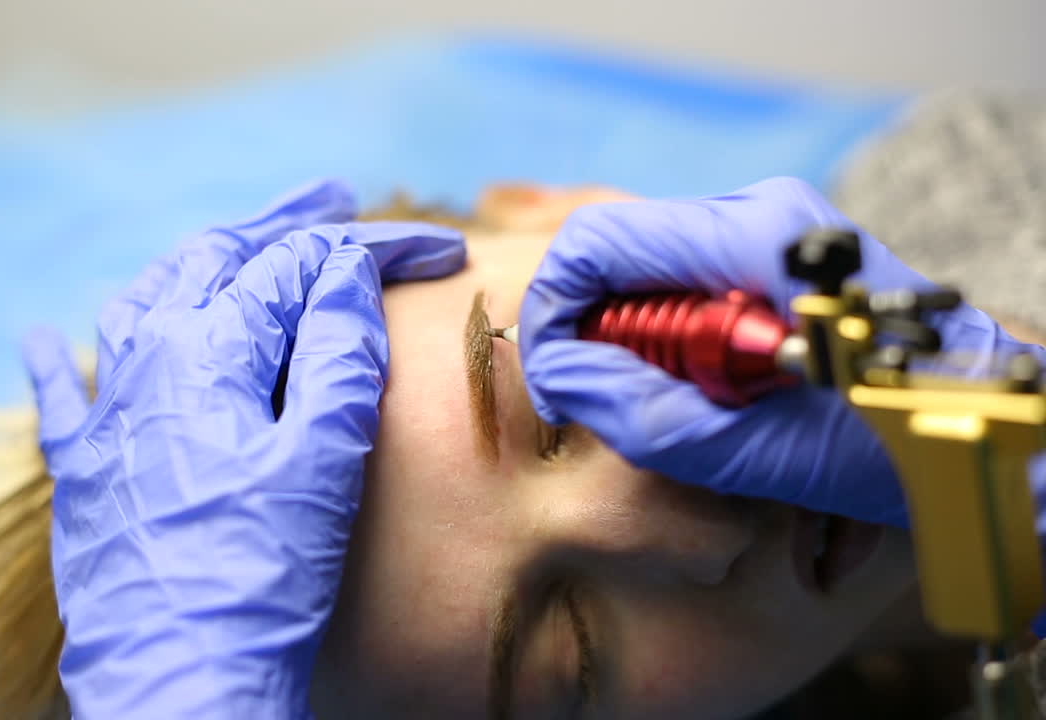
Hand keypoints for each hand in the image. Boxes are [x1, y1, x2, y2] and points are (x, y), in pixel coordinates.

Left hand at [22, 179, 465, 718]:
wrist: (177, 680)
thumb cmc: (259, 576)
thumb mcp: (324, 458)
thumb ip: (336, 352)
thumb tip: (343, 273)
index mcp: (206, 349)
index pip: (300, 268)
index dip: (374, 251)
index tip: (439, 252)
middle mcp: (142, 362)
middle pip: (218, 262)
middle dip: (284, 225)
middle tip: (337, 196)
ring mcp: (104, 416)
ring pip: (145, 304)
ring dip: (199, 264)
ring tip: (235, 243)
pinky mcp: (82, 472)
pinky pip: (62, 395)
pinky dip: (63, 360)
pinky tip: (50, 340)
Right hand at [518, 176, 1043, 527]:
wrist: (980, 428)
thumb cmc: (894, 442)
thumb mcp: (758, 450)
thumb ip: (641, 411)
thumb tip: (556, 377)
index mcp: (754, 241)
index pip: (598, 241)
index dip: (551, 307)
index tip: (548, 374)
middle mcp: (759, 214)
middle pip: (617, 249)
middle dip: (587, 324)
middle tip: (599, 398)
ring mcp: (770, 229)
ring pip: (645, 266)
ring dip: (628, 333)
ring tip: (661, 398)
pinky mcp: (773, 255)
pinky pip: (684, 280)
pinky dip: (666, 332)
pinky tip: (696, 381)